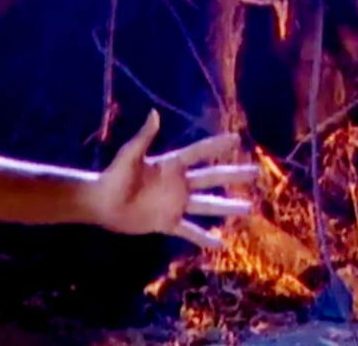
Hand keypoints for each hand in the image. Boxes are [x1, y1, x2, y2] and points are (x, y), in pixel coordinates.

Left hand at [93, 110, 257, 247]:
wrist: (101, 203)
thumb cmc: (113, 175)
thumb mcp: (129, 155)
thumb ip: (144, 137)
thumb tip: (154, 114)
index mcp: (170, 165)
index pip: (199, 153)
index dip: (217, 146)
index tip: (237, 139)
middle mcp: (178, 184)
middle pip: (212, 178)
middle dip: (234, 175)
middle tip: (256, 172)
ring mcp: (175, 204)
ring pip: (207, 206)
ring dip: (227, 207)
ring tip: (249, 208)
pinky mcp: (167, 222)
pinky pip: (189, 230)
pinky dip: (204, 238)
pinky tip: (221, 243)